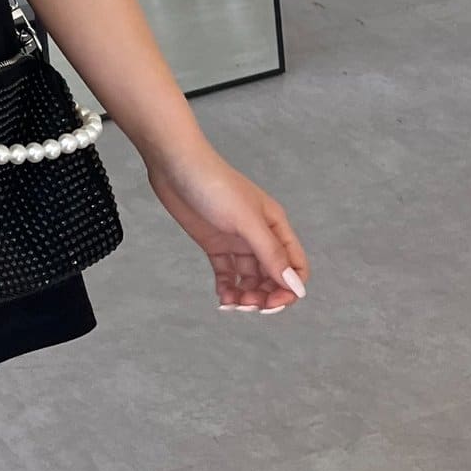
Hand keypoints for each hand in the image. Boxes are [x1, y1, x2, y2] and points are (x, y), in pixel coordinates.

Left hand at [145, 144, 309, 313]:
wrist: (175, 165)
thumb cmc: (215, 184)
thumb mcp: (246, 221)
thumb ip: (270, 253)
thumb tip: (295, 286)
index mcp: (276, 227)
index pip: (295, 266)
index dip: (289, 289)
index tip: (271, 302)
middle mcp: (259, 235)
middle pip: (273, 277)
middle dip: (265, 296)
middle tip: (247, 306)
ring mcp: (236, 240)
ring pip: (250, 279)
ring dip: (246, 296)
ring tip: (232, 303)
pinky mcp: (214, 243)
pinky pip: (227, 273)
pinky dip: (227, 289)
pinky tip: (222, 298)